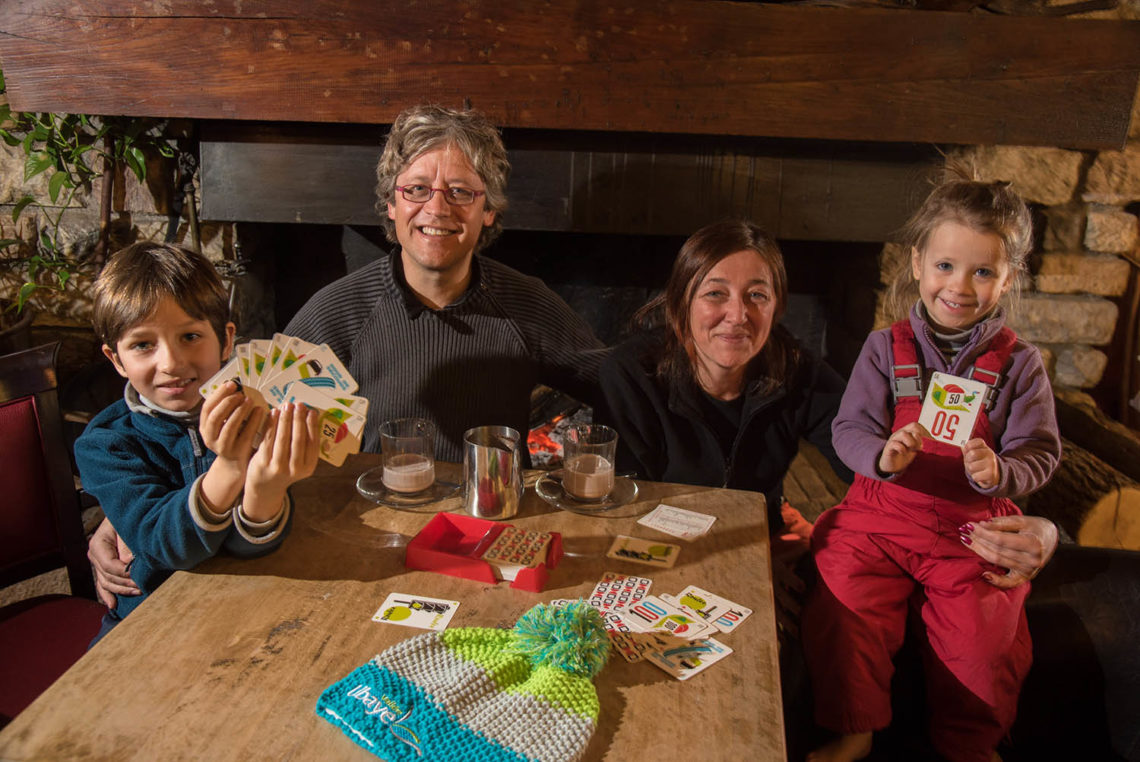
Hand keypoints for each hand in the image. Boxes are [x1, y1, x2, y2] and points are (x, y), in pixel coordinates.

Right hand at [87, 517, 138, 607]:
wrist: (128, 514)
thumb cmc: (130, 518)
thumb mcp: (127, 527)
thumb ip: (126, 545)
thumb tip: (127, 564)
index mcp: (98, 544)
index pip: (109, 566)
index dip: (124, 574)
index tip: (140, 577)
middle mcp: (94, 555)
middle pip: (107, 577)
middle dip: (125, 584)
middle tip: (143, 586)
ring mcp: (98, 562)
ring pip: (106, 583)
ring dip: (121, 590)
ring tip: (138, 592)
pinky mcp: (103, 567)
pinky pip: (103, 584)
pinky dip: (108, 595)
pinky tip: (113, 605)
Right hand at [199, 381, 267, 511]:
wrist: (236, 463)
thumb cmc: (233, 436)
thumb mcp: (225, 423)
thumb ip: (228, 408)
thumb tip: (237, 385)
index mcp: (204, 427)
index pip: (207, 408)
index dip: (218, 394)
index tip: (231, 384)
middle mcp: (210, 437)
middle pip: (215, 417)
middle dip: (228, 402)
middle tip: (240, 393)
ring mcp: (222, 447)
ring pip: (229, 427)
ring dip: (240, 411)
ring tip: (249, 400)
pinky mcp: (237, 452)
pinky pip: (246, 434)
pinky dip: (253, 421)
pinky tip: (260, 411)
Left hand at [242, 403, 320, 521]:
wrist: (265, 487)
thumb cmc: (284, 469)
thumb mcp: (299, 463)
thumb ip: (304, 445)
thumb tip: (306, 416)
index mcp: (308, 467)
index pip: (312, 442)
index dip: (312, 425)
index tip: (311, 411)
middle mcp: (295, 468)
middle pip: (298, 439)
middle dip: (298, 419)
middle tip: (299, 404)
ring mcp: (278, 467)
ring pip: (283, 438)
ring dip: (285, 419)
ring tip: (287, 406)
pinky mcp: (263, 462)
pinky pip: (268, 439)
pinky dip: (271, 424)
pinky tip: (273, 413)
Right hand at [878, 422, 927, 474]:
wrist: (892, 466)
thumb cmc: (904, 456)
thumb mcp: (915, 448)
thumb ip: (921, 443)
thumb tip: (931, 441)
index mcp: (907, 432)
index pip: (916, 425)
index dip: (924, 432)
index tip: (927, 442)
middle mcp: (900, 433)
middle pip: (912, 426)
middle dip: (919, 437)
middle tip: (919, 447)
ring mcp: (893, 440)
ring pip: (903, 434)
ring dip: (911, 443)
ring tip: (912, 450)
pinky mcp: (888, 448)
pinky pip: (895, 444)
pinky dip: (902, 449)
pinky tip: (904, 453)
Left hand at [960, 514, 1058, 588]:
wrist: (1050, 539)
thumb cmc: (1035, 528)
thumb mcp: (1022, 520)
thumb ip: (1002, 523)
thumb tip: (983, 525)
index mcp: (1033, 544)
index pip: (1000, 539)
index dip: (983, 533)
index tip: (970, 524)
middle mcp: (1032, 560)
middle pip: (997, 551)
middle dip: (978, 540)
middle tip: (964, 530)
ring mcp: (1029, 571)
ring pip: (998, 562)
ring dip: (979, 551)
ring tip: (967, 540)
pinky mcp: (1025, 578)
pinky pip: (1009, 583)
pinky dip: (996, 580)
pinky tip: (983, 574)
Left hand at [962, 438, 999, 488]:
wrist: (992, 475)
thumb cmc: (979, 463)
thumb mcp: (974, 454)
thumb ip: (967, 449)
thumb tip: (962, 446)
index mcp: (984, 447)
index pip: (974, 442)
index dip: (967, 447)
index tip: (968, 451)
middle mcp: (990, 454)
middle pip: (972, 454)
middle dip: (967, 460)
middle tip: (971, 462)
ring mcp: (991, 464)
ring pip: (971, 466)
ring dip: (971, 470)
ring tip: (976, 469)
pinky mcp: (991, 474)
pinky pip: (975, 476)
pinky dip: (975, 477)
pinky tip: (980, 475)